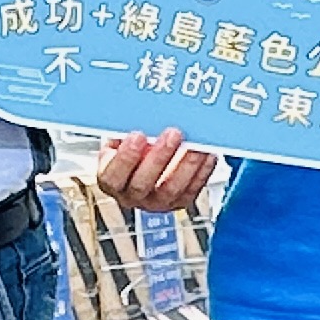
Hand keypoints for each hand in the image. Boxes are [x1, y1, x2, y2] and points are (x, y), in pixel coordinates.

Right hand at [90, 127, 219, 214]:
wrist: (142, 162)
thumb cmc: (131, 147)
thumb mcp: (122, 137)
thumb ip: (129, 131)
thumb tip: (146, 117)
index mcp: (112, 179)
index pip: (114, 175)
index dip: (126, 157)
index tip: (138, 135)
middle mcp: (132, 195)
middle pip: (142, 183)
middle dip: (159, 156)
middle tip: (173, 133)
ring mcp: (155, 202)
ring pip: (170, 189)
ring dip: (185, 164)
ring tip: (196, 145)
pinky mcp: (178, 202)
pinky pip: (191, 190)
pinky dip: (201, 172)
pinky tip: (207, 155)